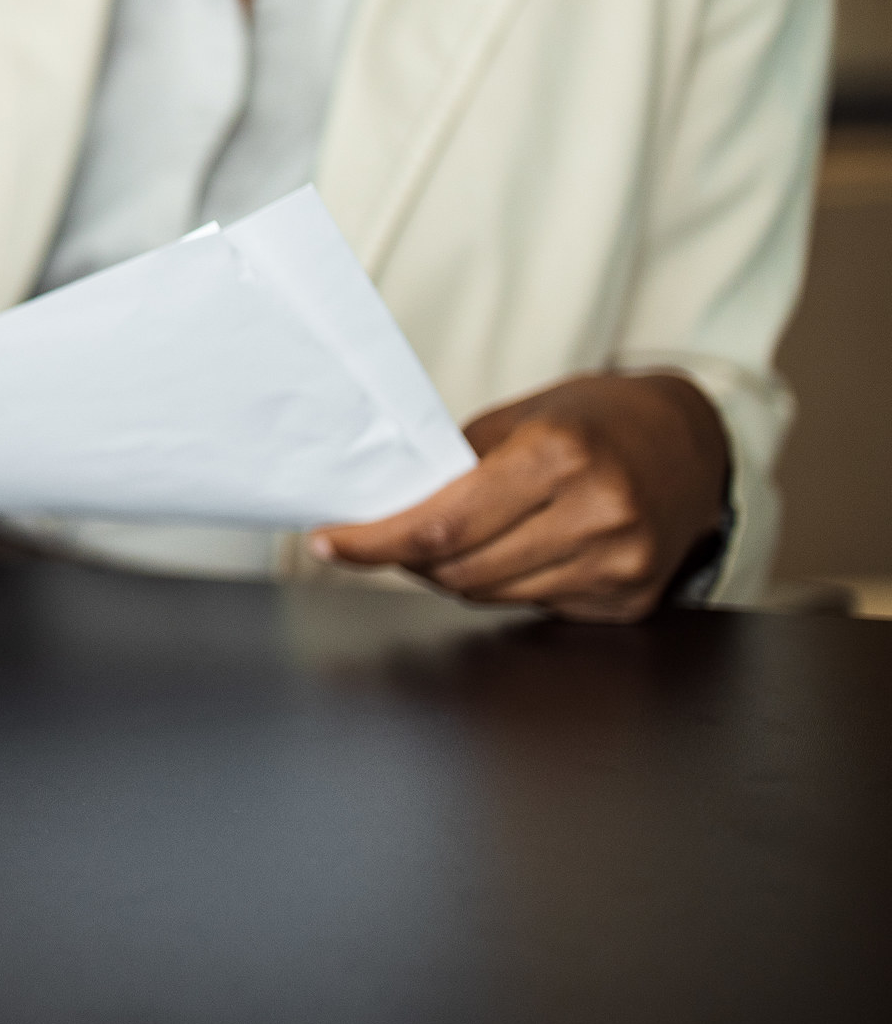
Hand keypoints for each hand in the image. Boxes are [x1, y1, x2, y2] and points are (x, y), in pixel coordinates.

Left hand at [312, 373, 729, 622]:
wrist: (694, 442)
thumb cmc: (598, 419)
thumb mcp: (521, 416)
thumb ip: (457, 465)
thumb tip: (385, 505)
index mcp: (560, 456)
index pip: (442, 523)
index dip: (375, 541)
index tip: (330, 543)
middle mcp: (597, 513)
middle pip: (462, 569)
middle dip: (408, 558)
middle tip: (382, 537)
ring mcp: (620, 563)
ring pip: (493, 596)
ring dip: (451, 575)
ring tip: (444, 541)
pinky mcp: (631, 599)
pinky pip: (536, 606)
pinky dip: (503, 585)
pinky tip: (507, 552)